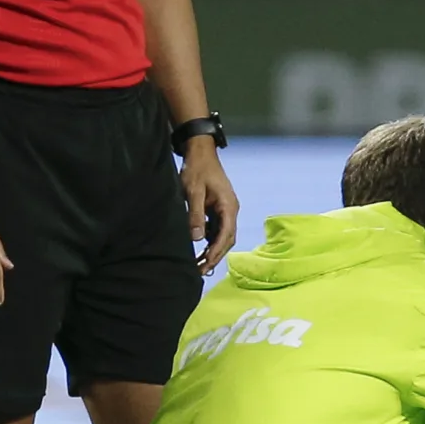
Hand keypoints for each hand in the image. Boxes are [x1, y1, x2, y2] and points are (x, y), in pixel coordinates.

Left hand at [180, 142, 238, 274]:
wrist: (200, 152)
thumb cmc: (197, 169)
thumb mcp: (193, 191)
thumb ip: (196, 214)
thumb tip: (197, 239)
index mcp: (229, 206)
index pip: (226, 235)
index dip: (216, 252)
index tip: (206, 264)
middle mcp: (231, 210)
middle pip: (227, 239)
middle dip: (215, 256)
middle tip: (200, 271)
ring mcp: (225, 210)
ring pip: (222, 236)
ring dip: (212, 251)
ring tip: (198, 265)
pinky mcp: (218, 209)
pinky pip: (216, 230)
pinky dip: (210, 242)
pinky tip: (199, 250)